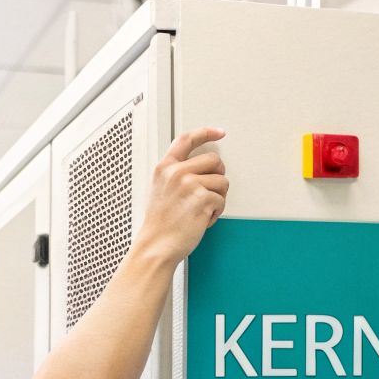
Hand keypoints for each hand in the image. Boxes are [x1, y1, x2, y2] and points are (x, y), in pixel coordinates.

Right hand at [134, 126, 227, 265]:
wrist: (156, 246)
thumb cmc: (159, 224)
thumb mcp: (159, 190)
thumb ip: (176, 174)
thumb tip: (201, 168)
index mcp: (165, 168)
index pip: (187, 139)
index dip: (206, 132)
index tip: (219, 132)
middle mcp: (177, 172)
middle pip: (214, 160)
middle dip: (218, 175)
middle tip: (211, 191)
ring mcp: (190, 184)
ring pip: (222, 181)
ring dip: (218, 197)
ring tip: (202, 210)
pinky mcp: (202, 198)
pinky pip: (222, 200)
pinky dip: (216, 213)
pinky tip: (202, 220)